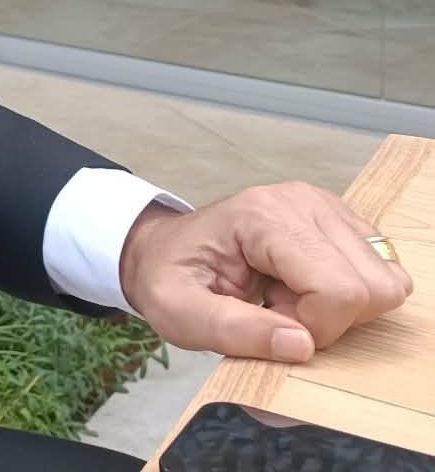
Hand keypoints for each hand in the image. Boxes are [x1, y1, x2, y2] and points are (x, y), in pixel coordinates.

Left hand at [121, 183, 410, 362]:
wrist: (163, 250)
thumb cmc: (169, 277)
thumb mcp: (179, 312)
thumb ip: (233, 331)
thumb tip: (301, 345)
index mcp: (261, 217)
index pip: (338, 289)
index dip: (314, 325)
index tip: (270, 318)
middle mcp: (302, 201)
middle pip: (371, 286)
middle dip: (330, 317)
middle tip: (278, 308)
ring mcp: (326, 207)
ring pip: (384, 280)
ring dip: (341, 307)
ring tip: (287, 297)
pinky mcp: (340, 221)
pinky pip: (380, 272)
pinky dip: (349, 294)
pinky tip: (302, 287)